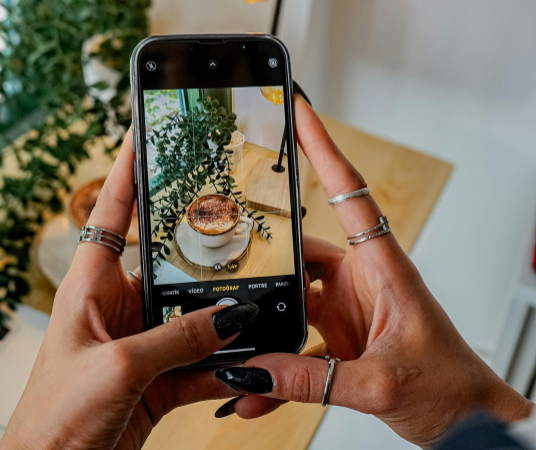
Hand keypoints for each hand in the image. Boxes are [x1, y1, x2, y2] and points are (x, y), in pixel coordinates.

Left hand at [0, 131, 252, 449]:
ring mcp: (144, 341)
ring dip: (226, 320)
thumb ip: (177, 339)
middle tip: (240, 229)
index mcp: (91, 285)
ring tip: (261, 306)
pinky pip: (204, 361)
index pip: (110, 212)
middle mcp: (120, 306)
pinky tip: (250, 362)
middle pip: (170, 265)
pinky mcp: (162, 375)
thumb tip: (230, 318)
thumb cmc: (53, 417)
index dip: (128, 170)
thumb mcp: (118, 365)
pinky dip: (228, 364)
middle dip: (205, 254)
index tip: (146, 134)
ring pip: (195, 317)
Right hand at [213, 97, 533, 447]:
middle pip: (302, 253)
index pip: (349, 194)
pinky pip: (294, 342)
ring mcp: (345, 309)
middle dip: (265, 262)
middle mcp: (361, 281)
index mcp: (384, 268)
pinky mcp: (336, 336)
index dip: (323, 149)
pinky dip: (274, 364)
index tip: (299, 113)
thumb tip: (256, 372)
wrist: (467, 421)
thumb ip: (314, 380)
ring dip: (265, 326)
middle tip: (228, 265)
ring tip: (236, 347)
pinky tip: (256, 386)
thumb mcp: (382, 385)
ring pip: (291, 301)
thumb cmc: (452, 388)